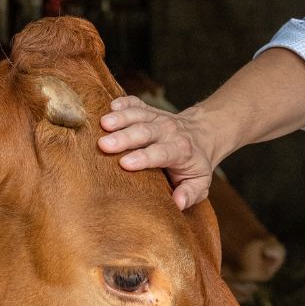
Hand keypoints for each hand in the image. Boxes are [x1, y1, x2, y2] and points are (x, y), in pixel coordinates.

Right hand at [98, 97, 214, 209]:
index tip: (124, 163)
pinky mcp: (149, 110)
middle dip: (124, 138)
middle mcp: (168, 131)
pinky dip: (123, 102)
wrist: (202, 133)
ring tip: (102, 124)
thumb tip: (178, 203)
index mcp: (181, 150)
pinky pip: (135, 103)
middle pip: (145, 132)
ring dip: (120, 118)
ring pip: (138, 115)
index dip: (143, 157)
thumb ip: (190, 193)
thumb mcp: (200, 183)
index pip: (161, 153)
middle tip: (104, 145)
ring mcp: (158, 118)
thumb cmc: (195, 164)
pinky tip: (110, 106)